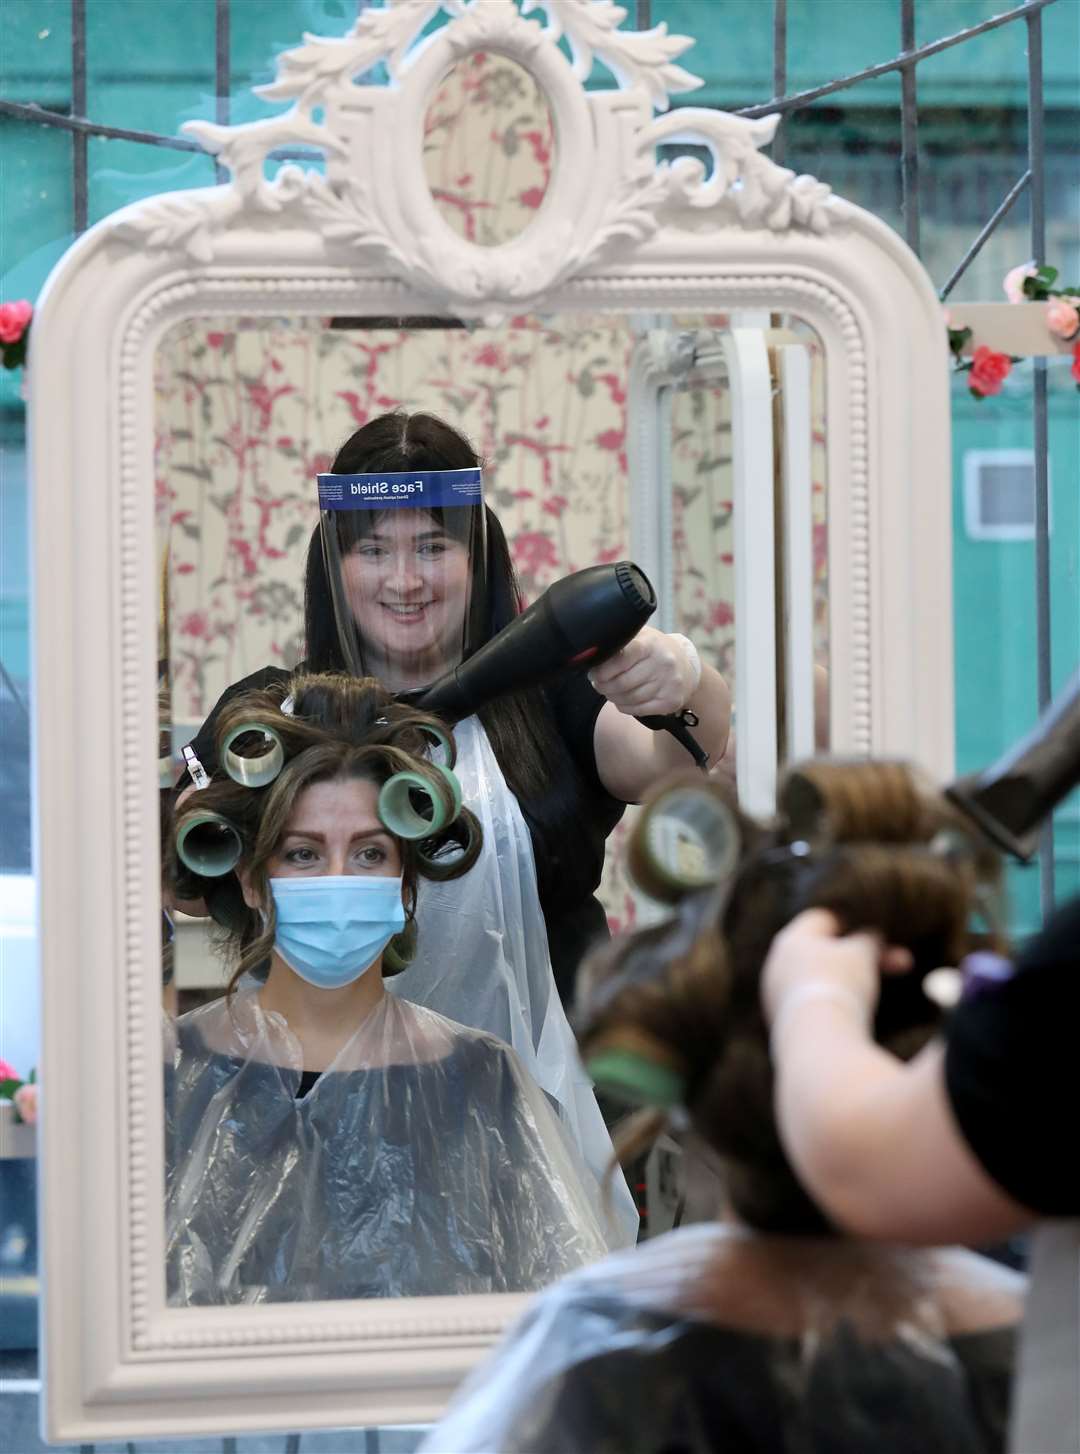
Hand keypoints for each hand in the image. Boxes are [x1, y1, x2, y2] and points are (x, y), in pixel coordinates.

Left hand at [588, 627, 695, 716]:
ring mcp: (669, 683)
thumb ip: (618, 643)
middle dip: (603, 686)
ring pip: (629, 698)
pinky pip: (638, 710)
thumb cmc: (653, 649)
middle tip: (597, 684)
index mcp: (651, 644)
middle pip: (622, 683)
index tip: (594, 673)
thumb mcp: (639, 636)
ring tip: (610, 691)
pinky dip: (625, 707)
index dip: (602, 670)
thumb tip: (591, 656)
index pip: (621, 659)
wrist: (685, 665)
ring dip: (613, 697)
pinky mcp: (671, 701)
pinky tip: (623, 700)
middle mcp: (663, 663)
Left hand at [760, 908, 913, 1025]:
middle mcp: (777, 967)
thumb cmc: (840, 988)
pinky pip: (817, 1008)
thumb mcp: (862, 954)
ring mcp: (778, 999)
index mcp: (790, 940)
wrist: (817, 1048)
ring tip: (876, 996)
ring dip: (854, 982)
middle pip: (825, 951)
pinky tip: (857, 1021)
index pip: (823, 919)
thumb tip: (873, 934)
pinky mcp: (787, 1026)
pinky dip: (840, 1007)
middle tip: (905, 963)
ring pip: (823, 981)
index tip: (882, 931)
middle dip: (865, 956)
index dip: (854, 921)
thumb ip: (868, 937)